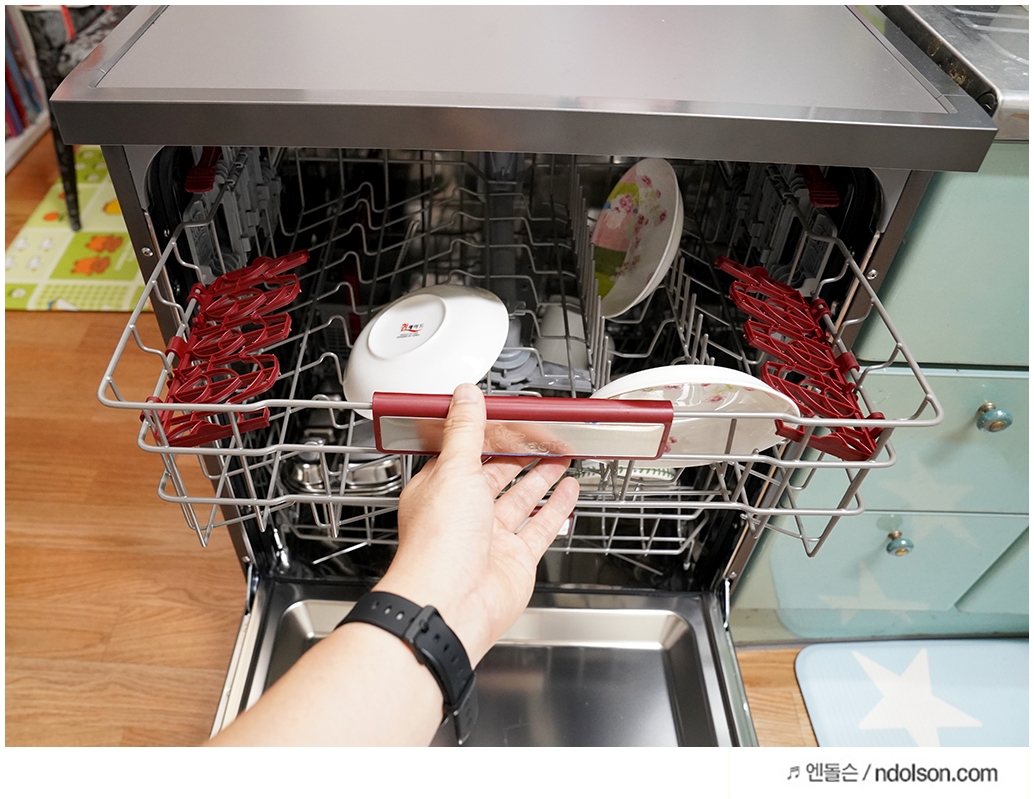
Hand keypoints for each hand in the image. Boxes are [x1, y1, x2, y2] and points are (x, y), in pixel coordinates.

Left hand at [375, 383, 579, 663]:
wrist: (451, 604)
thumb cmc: (439, 545)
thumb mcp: (454, 471)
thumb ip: (465, 431)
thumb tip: (464, 395)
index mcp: (441, 490)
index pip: (466, 453)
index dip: (487, 435)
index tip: (509, 419)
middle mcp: (465, 514)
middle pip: (498, 475)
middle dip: (520, 455)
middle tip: (543, 435)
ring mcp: (492, 538)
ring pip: (522, 499)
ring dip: (542, 477)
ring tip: (561, 456)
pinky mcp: (516, 559)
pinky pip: (540, 527)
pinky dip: (556, 508)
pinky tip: (568, 491)